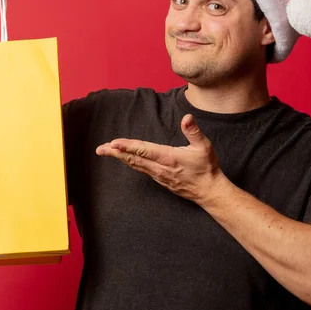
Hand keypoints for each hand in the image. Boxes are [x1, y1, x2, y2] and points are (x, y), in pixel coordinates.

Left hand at [96, 114, 223, 202]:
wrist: (209, 191)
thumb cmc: (207, 168)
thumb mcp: (204, 147)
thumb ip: (193, 131)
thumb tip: (187, 118)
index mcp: (168, 158)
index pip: (143, 150)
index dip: (127, 146)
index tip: (113, 143)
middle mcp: (160, 168)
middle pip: (133, 158)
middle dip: (116, 153)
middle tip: (100, 149)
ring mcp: (159, 175)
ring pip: (136, 165)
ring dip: (121, 158)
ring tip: (107, 151)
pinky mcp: (161, 180)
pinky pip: (141, 170)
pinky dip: (131, 163)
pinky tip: (126, 160)